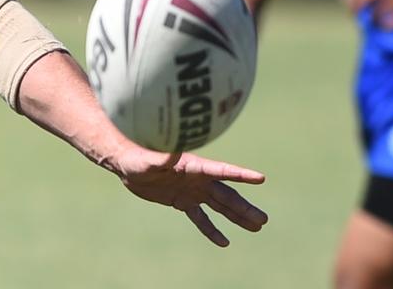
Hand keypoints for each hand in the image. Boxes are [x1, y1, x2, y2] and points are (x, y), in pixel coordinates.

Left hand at [113, 146, 267, 246]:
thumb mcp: (148, 159)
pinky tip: (224, 242)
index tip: (260, 178)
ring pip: (220, 206)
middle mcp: (198, 179)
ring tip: (257, 227)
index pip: (221, 171)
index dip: (240, 174)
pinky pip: (201, 218)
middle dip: (244, 207)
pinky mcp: (183, 202)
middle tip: (264, 220)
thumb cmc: (138, 156)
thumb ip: (162, 158)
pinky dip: (211, 229)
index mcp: (194, 165)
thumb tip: (173, 151)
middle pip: (226, 195)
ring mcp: (192, 191)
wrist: (128, 163)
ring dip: (237, 217)